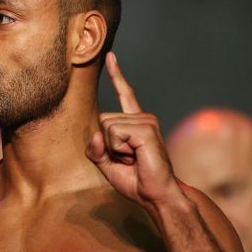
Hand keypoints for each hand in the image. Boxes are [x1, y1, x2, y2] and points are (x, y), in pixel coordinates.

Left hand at [86, 52, 182, 208]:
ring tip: (133, 159)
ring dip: (112, 149)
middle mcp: (142, 117)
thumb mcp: (106, 164)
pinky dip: (117, 150)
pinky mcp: (146, 129)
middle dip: (105, 145)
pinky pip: (113, 134)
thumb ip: (95, 149)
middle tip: (127, 159)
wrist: (156, 195)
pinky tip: (135, 157)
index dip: (117, 74)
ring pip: (105, 127)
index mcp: (135, 123)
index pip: (125, 94)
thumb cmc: (135, 180)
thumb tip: (95, 135)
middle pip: (101, 120)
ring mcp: (146, 121)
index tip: (110, 56)